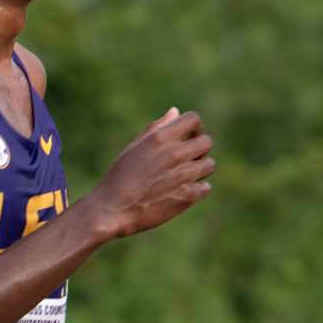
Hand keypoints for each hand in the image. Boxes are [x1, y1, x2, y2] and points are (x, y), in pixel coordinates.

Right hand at [88, 108, 214, 238]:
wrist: (113, 209)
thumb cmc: (120, 177)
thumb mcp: (134, 147)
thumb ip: (156, 128)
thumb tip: (175, 112)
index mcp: (160, 138)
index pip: (193, 119)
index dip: (194, 127)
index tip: (188, 136)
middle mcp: (175, 154)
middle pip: (207, 142)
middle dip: (199, 148)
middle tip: (187, 158)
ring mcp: (184, 175)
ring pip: (209, 164)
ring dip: (200, 168)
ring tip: (183, 176)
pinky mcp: (188, 196)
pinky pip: (206, 187)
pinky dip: (198, 189)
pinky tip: (183, 191)